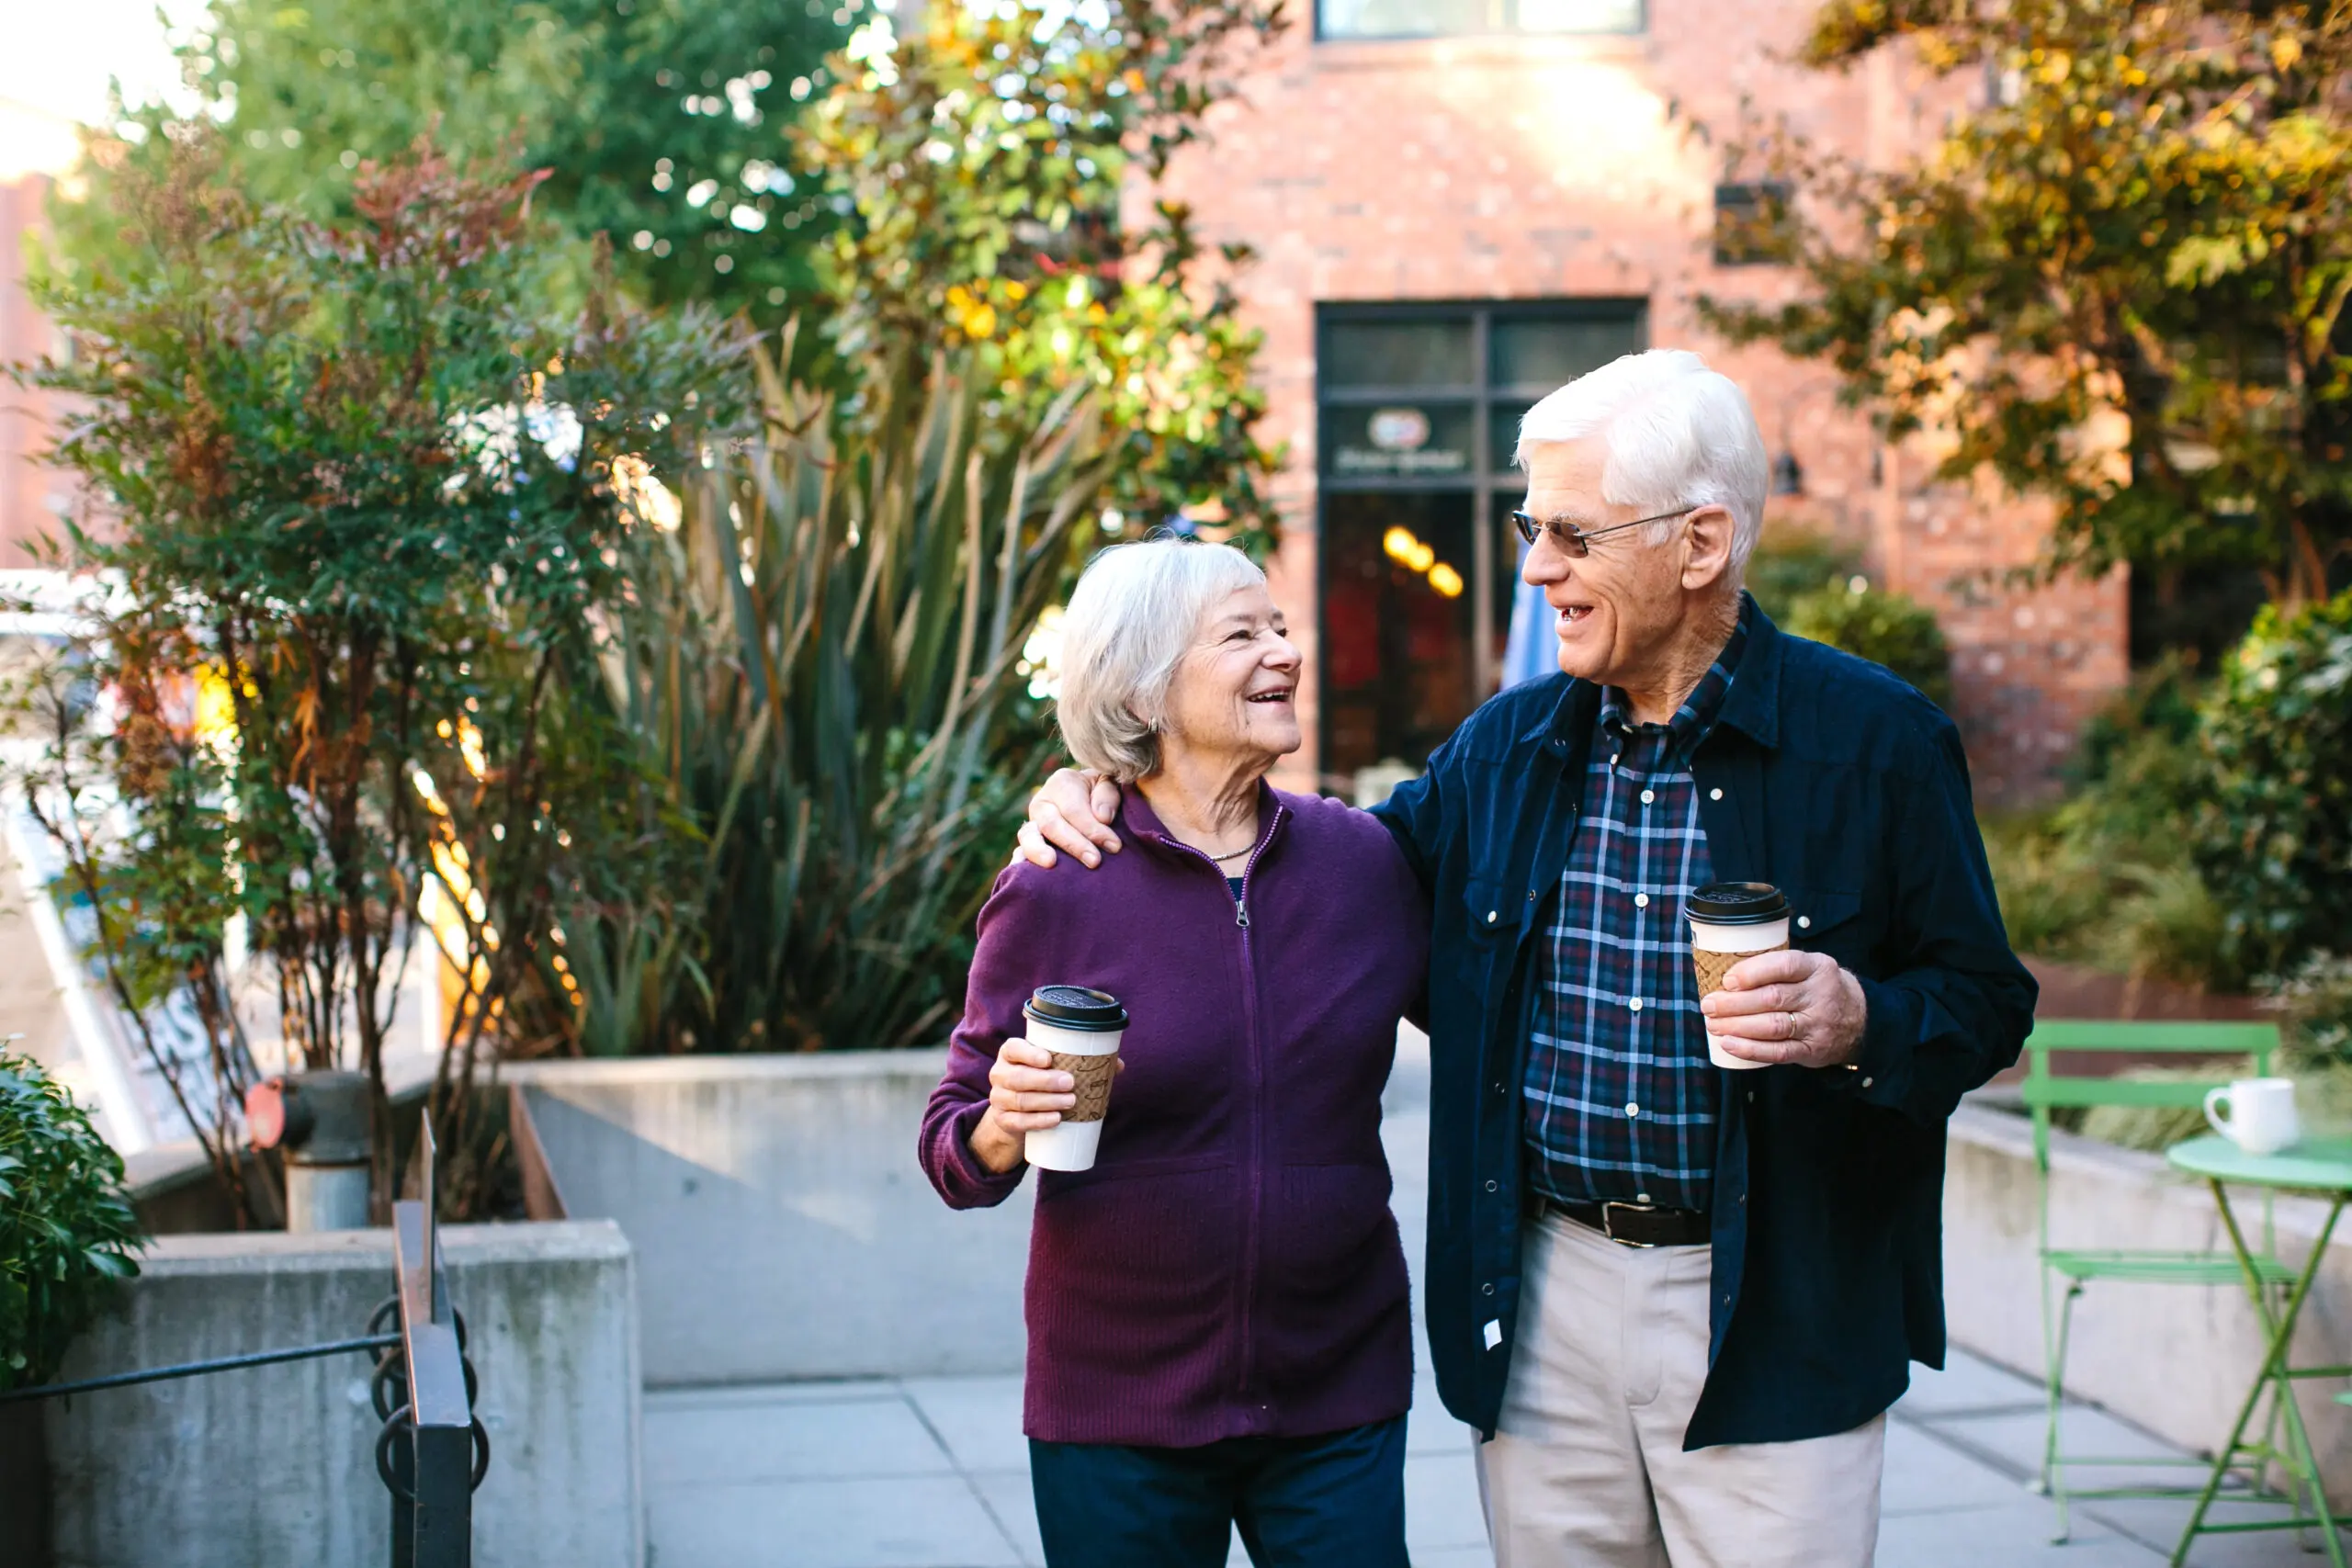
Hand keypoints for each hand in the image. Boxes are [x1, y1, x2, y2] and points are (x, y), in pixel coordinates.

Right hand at [968, 1037, 1121, 1172]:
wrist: (1016, 1112)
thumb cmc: (1040, 1081)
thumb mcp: (1053, 1067)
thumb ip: (1082, 1061)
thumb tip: (1117, 1064)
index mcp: (1011, 1054)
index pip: (1013, 1048)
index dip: (1029, 1054)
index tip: (1049, 1059)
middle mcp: (1000, 1073)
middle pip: (1018, 1077)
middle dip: (1045, 1081)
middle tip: (1071, 1083)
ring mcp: (998, 1098)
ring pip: (1020, 1100)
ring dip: (1047, 1102)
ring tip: (1070, 1102)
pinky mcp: (1003, 1120)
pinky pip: (1018, 1122)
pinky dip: (1038, 1121)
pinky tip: (1055, 1119)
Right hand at [1012, 767, 1122, 868]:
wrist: (1090, 801)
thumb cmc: (1102, 795)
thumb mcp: (1109, 785)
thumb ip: (1107, 795)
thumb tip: (1102, 817)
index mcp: (1062, 783)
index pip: (1074, 809)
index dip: (1093, 829)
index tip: (1114, 846)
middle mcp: (1042, 802)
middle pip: (1051, 824)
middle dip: (1074, 844)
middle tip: (1094, 861)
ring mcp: (1032, 824)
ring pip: (1028, 836)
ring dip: (1039, 851)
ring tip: (1051, 863)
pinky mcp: (1027, 844)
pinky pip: (1019, 853)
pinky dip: (1020, 863)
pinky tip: (1027, 873)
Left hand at [1699, 949, 1867, 1069]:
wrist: (1860, 1020)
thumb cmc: (1819, 989)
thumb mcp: (1809, 967)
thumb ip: (1776, 968)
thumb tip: (1724, 976)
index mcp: (1817, 967)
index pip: (1784, 966)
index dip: (1752, 973)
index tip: (1727, 980)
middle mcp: (1820, 995)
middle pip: (1772, 999)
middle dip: (1734, 1003)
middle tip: (1709, 1005)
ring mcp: (1818, 1025)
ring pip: (1773, 1026)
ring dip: (1737, 1026)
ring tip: (1713, 1024)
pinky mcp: (1813, 1050)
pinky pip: (1778, 1052)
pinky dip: (1750, 1049)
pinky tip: (1729, 1044)